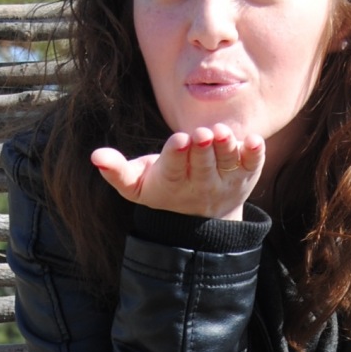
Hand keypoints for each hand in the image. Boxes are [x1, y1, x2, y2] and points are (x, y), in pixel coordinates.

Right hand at [91, 124, 264, 219]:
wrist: (202, 219)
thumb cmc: (163, 188)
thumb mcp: (136, 186)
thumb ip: (117, 172)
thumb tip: (95, 156)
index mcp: (172, 182)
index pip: (174, 169)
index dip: (177, 155)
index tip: (179, 140)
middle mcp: (201, 183)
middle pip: (202, 166)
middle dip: (202, 149)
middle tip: (202, 133)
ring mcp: (225, 179)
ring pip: (227, 164)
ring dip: (227, 148)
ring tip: (223, 132)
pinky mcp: (245, 174)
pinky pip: (252, 165)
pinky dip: (255, 154)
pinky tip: (254, 140)